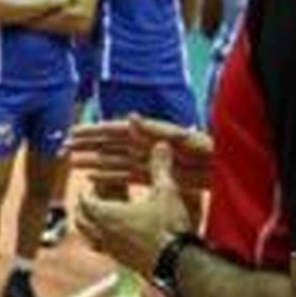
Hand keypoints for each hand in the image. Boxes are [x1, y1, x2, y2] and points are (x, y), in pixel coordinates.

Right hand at [70, 115, 212, 193]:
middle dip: (88, 145)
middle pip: (111, 144)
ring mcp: (151, 161)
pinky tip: (95, 178)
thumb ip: (158, 130)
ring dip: (94, 161)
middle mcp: (148, 145)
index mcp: (152, 133)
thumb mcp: (186, 139)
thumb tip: (130, 118)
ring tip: (73, 163)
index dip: (94, 131)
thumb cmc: (212, 152)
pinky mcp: (157, 177)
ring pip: (115, 160)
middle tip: (64, 147)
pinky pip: (128, 175)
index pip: (116, 130)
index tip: (73, 133)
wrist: (231, 172)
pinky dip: (110, 176)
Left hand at [76, 142, 196, 276]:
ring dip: (92, 225)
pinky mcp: (126, 264)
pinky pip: (106, 250)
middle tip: (95, 197)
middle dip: (85, 206)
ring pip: (91, 237)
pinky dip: (106, 239)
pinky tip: (121, 234)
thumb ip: (161, 167)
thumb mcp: (166, 192)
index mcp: (107, 215)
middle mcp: (104, 235)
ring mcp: (114, 252)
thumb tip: (161, 144)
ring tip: (103, 215)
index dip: (87, 189)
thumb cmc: (169, 228)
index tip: (92, 182)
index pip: (84, 200)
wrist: (181, 266)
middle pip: (81, 220)